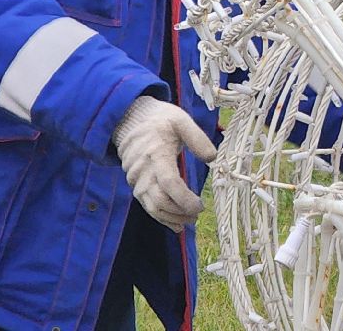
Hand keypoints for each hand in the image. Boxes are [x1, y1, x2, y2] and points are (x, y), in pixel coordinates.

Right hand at [112, 96, 217, 229]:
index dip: (185, 199)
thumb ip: (197, 138)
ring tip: (190, 220)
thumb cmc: (159, 119)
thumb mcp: (180, 120)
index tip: (200, 206)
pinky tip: (175, 224)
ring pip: (152, 207)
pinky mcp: (135, 184)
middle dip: (180, 212)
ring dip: (172, 217)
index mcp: (157, 155)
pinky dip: (161, 217)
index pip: (169, 183)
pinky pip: (147, 205)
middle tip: (198, 215)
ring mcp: (136, 180)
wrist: (129, 119)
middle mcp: (143, 171)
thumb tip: (212, 157)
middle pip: (160, 200)